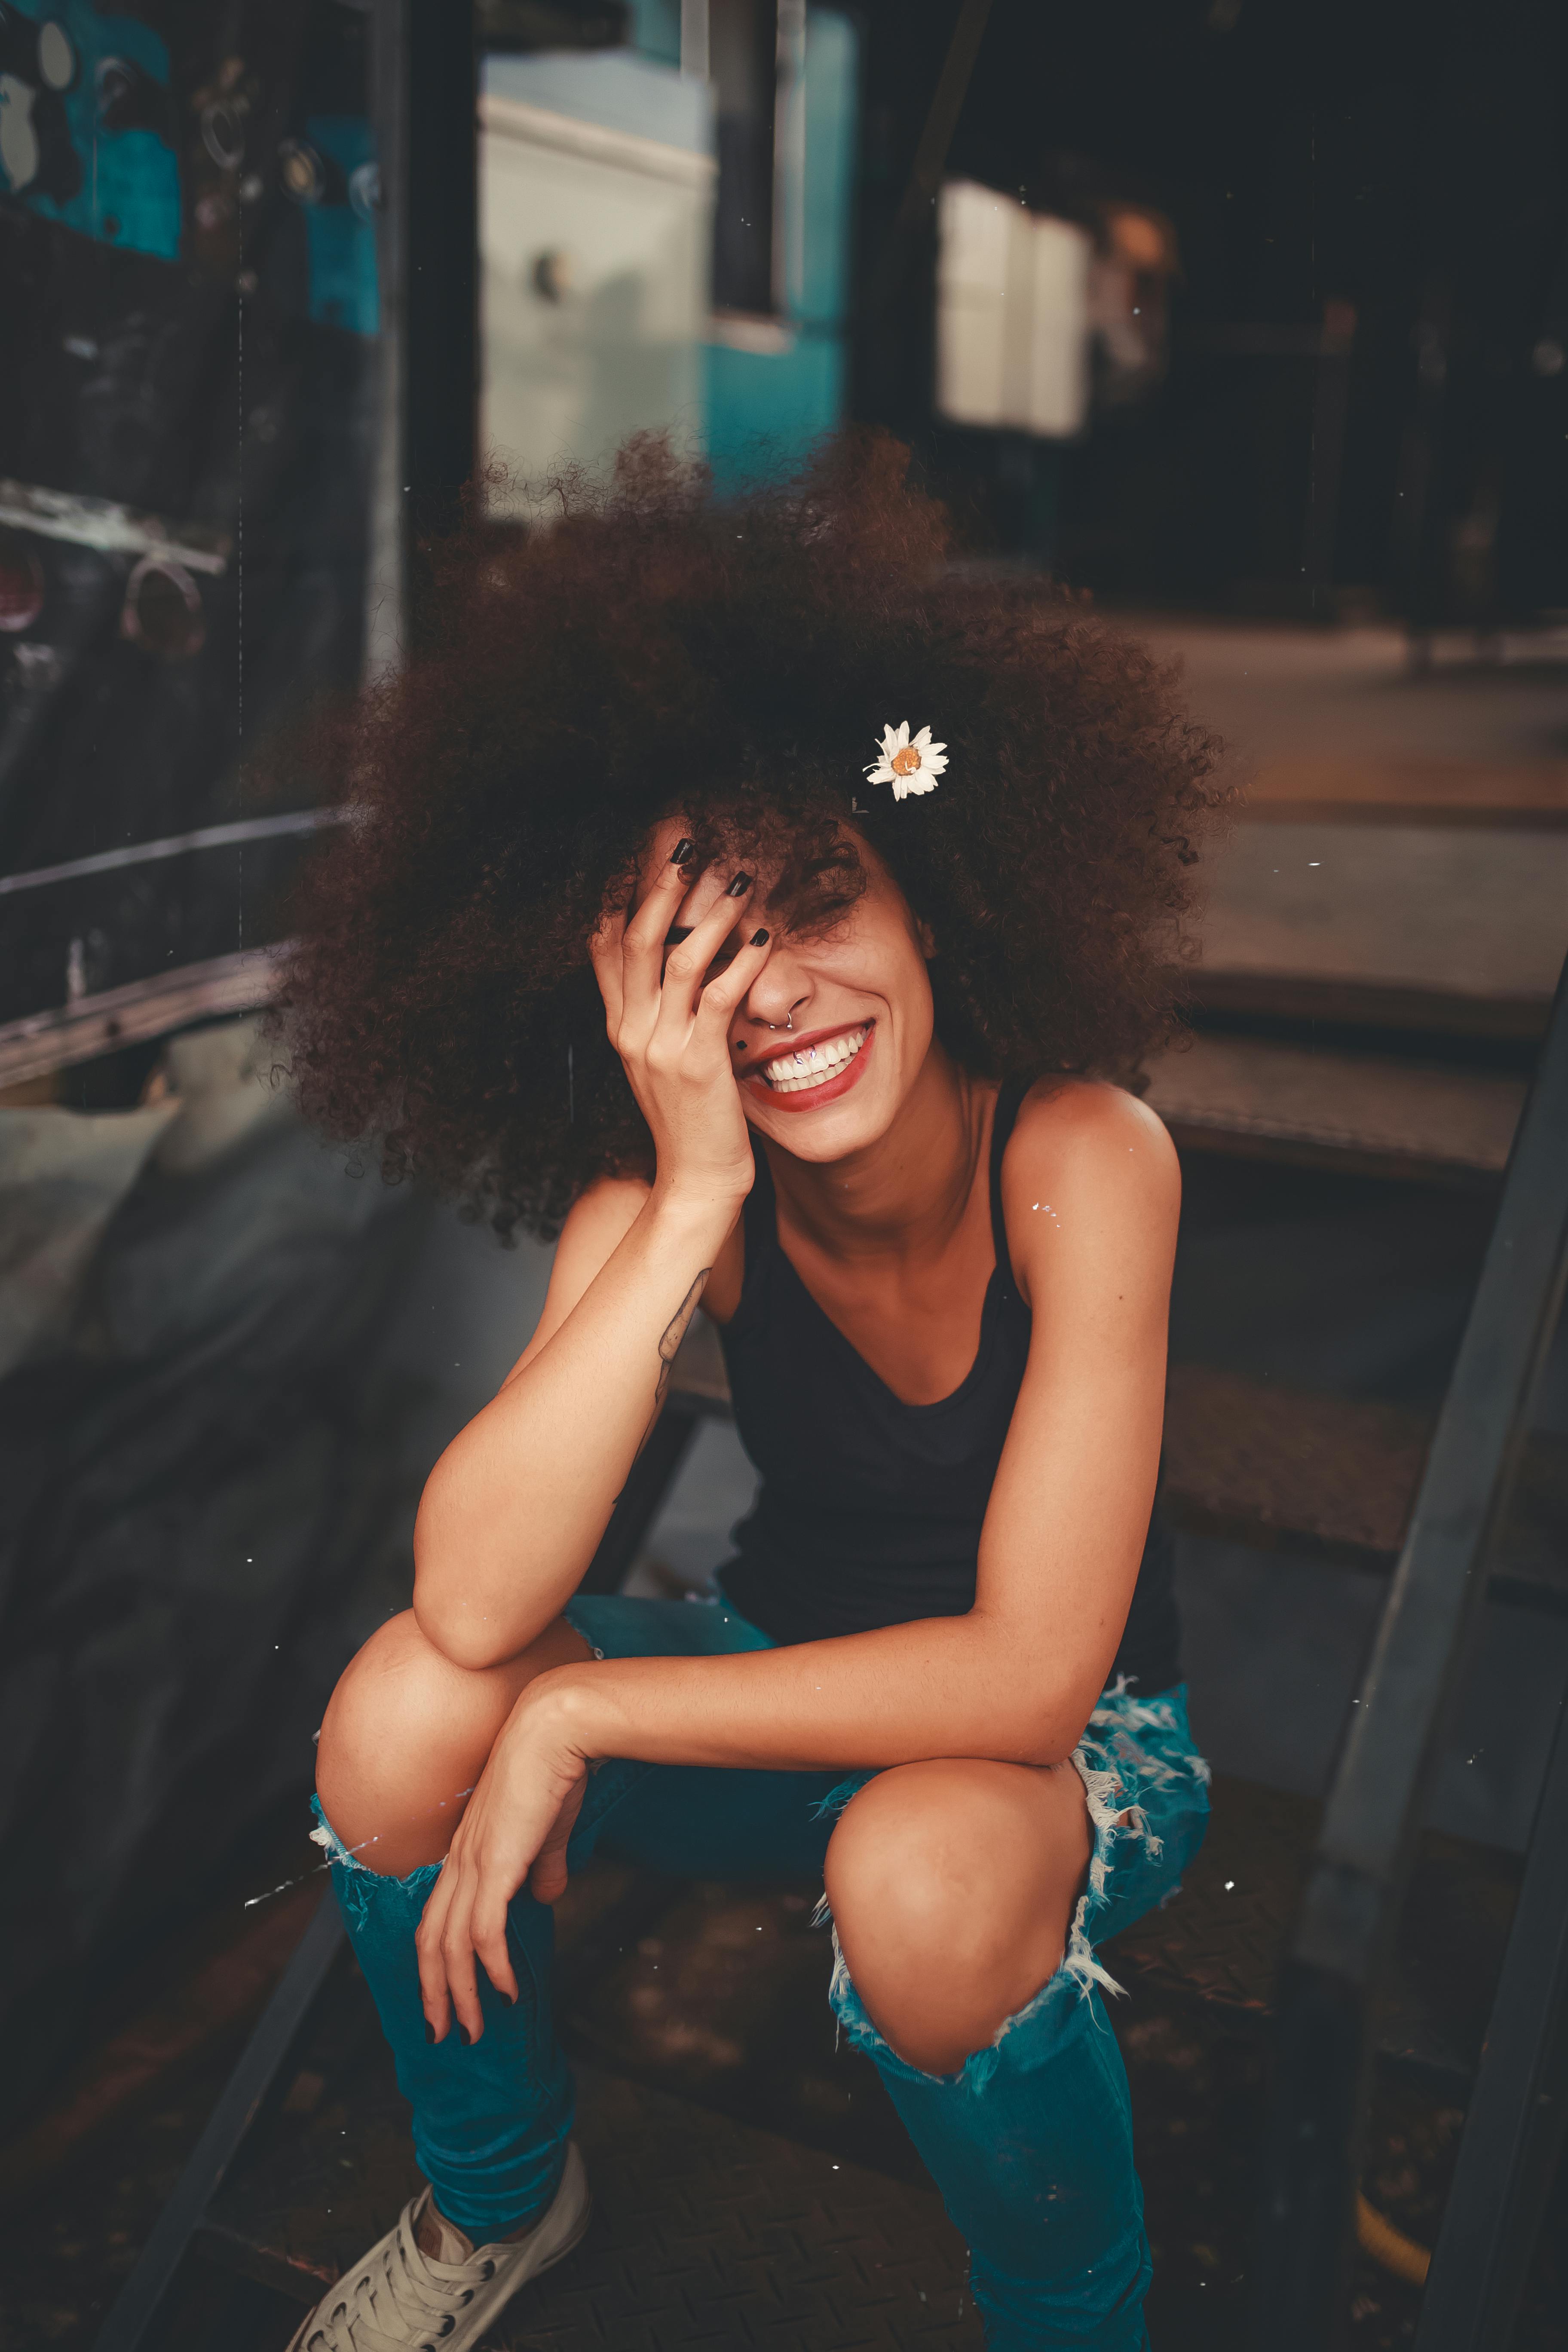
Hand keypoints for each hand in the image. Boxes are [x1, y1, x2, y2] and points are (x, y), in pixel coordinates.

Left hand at [414, 1678, 593, 2043]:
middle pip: (431, 1941)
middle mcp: (460, 1861)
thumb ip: (545, 1865)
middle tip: (445, 2034)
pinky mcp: (496, 1865)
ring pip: (450, 1946)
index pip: (437, 1918)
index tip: (447, 1999)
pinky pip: (485, 1933)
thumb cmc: (556, 1769)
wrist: (558, 1730)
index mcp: (468, 1851)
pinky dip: (493, 1969)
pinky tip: (508, 1992)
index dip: (436, 1963)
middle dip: (435, 1994)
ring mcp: (474, 1863)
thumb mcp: (550, 1831)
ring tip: (476, 2030)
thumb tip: (548, 1895)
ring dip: (461, 1994)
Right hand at [590, 841, 772, 1203]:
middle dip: (660, 886)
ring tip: (738, 881)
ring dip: (710, 915)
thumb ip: (661, 1014)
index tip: (641, 851)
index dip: (619, 892)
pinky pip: (721, 997)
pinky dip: (744, 963)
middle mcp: (632, 1031)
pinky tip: (767, 939)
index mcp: (620, 1027)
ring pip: (677, 959)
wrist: (694, 1181)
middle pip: (635, 938)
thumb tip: (676, 965)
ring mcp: (662, 1047)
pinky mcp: (699, 1064)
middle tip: (688, 845)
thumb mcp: (662, 1061)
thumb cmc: (690, 1121)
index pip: (604, 945)